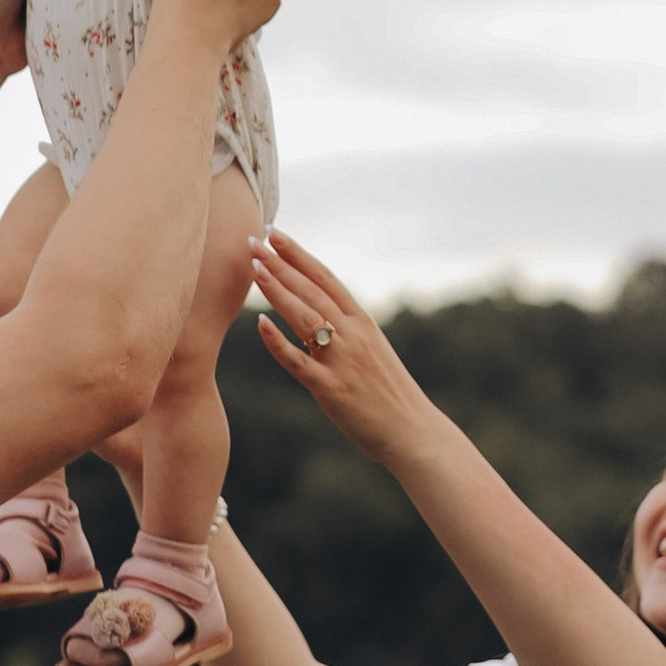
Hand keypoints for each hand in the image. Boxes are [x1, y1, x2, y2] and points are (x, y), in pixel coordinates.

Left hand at [249, 230, 438, 473]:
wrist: (412, 430)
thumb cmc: (390, 393)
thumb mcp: (372, 350)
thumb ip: (347, 332)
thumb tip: (321, 316)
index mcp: (362, 322)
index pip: (325, 278)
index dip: (298, 254)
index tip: (276, 234)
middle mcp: (352, 334)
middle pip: (310, 290)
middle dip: (279, 264)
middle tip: (253, 241)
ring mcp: (341, 360)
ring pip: (303, 316)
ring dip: (276, 289)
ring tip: (253, 268)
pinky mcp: (330, 388)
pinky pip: (298, 361)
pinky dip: (278, 342)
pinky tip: (259, 324)